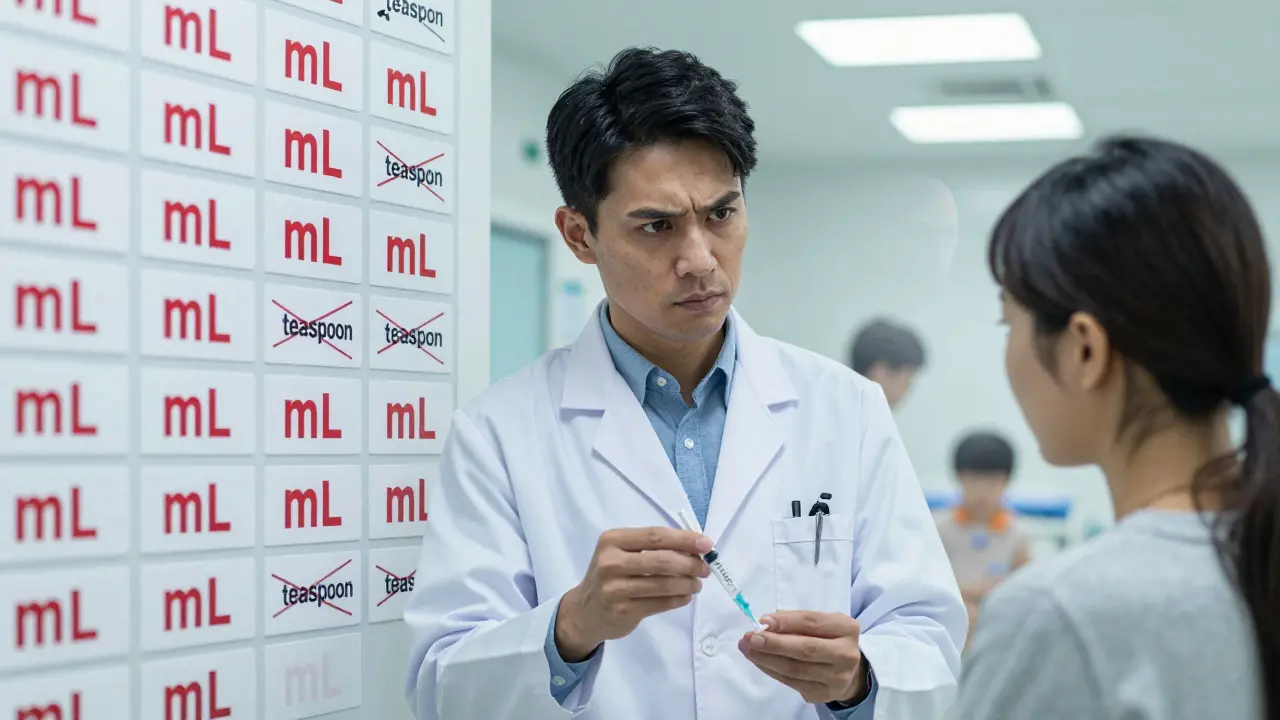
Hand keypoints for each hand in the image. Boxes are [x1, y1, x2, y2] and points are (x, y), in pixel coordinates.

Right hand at [555, 527, 711, 661]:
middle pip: (661, 560)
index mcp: (612, 541)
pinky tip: (685, 596)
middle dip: (690, 564)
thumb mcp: (622, 553)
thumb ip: (652, 548)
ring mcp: (614, 589)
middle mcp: (610, 563)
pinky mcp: (622, 611)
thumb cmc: (611, 576)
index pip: (655, 536)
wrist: (584, 611)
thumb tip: (695, 550)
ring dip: (687, 584)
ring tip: (696, 584)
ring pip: (663, 584)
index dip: (684, 540)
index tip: (706, 544)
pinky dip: (678, 599)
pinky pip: (660, 604)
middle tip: (705, 569)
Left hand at [738, 611, 866, 705]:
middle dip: (774, 643)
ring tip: (747, 648)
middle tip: (750, 638)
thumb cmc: (828, 639)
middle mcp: (846, 655)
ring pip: (795, 669)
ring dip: (766, 658)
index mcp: (846, 628)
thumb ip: (796, 621)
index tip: (763, 620)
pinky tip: (759, 661)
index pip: (812, 623)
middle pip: (805, 649)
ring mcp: (836, 678)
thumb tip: (766, 624)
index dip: (786, 622)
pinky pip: (790, 682)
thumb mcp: (820, 623)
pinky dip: (771, 670)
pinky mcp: (822, 694)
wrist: (848, 671)